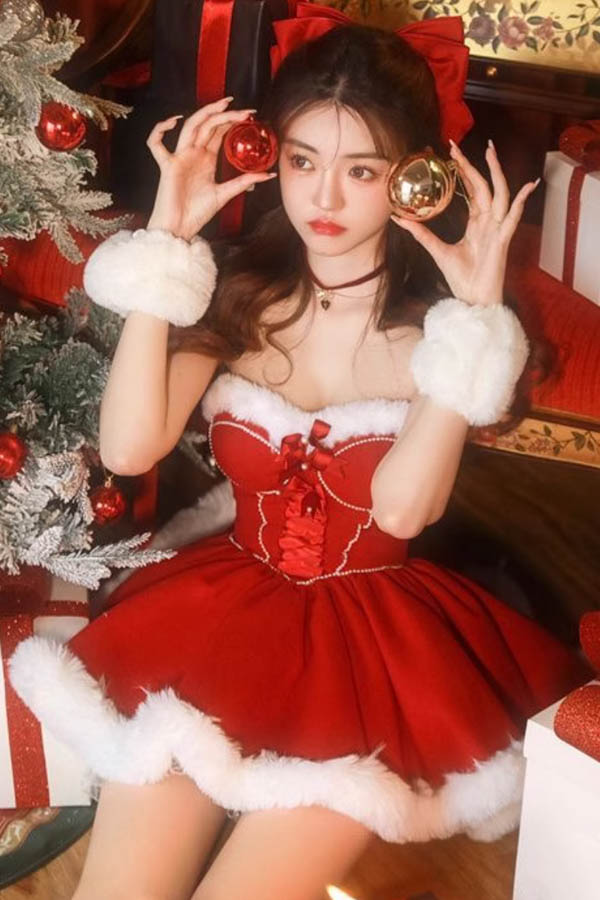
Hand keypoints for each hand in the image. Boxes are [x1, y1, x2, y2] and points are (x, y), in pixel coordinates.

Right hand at [146, 97, 277, 240]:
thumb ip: (245, 182)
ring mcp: (179, 157)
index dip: (232, 120)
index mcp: (206, 158)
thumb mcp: (226, 194)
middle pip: (208, 124)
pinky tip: (173, 121)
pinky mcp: (167, 166)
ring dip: (205, 113)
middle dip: (225, 114)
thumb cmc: (197, 212)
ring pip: (190, 127)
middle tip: (243, 109)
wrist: (181, 228)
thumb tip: (269, 174)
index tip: (249, 115)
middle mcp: (193, 154)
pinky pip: (156, 145)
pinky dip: (160, 130)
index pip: (218, 131)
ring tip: (222, 105)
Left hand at [390, 139, 539, 305]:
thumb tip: (398, 219)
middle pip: (484, 186)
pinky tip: (529, 186)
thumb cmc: (461, 279)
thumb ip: (420, 233)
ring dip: (496, 172)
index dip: (464, 172)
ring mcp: (498, 229)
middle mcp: (489, 222)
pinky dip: (521, 201)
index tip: (452, 154)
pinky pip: (513, 217)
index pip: (472, 190)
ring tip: (490, 151)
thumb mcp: (436, 250)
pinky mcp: (503, 240)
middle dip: (473, 165)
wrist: (472, 300)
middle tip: (458, 146)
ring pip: (500, 194)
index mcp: (477, 223)